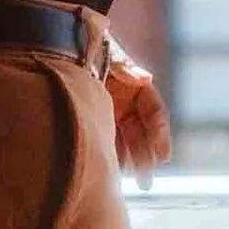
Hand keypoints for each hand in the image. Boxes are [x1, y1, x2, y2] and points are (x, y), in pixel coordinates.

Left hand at [104, 42, 171, 189]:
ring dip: (129, 161)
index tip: (164, 156)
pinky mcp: (96, 120)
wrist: (64, 47)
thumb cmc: (93, 48)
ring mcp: (112, 113)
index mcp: (137, 88)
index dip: (160, 134)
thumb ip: (126, 68)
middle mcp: (128, 103)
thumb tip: (145, 77)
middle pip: (141, 134)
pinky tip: (109, 171)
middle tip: (146, 180)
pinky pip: (107, 141)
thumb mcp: (111, 57)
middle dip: (145, 157)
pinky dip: (110, 156)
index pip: (154, 112)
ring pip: (125, 142)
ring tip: (129, 181)